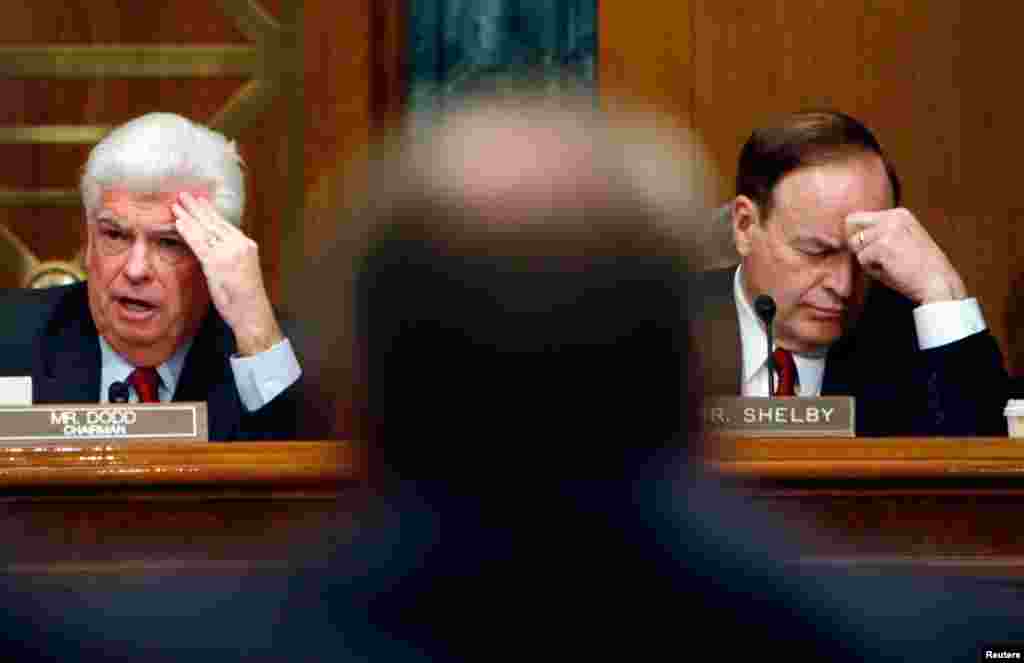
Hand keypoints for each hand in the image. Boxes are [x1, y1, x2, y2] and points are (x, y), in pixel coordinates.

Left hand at [173, 192, 282, 355]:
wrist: (252, 312)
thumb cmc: (246, 297)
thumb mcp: (243, 271)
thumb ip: (230, 257)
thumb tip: (214, 251)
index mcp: (247, 245)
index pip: (225, 224)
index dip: (210, 212)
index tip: (200, 201)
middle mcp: (239, 245)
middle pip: (214, 222)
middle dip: (198, 207)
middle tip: (185, 194)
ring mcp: (228, 253)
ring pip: (205, 229)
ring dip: (189, 215)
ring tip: (177, 203)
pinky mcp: (216, 263)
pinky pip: (199, 243)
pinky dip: (187, 231)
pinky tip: (178, 222)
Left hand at [846, 208, 966, 304]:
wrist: (939, 283)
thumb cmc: (920, 269)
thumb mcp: (902, 241)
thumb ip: (880, 235)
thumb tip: (848, 239)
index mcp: (899, 214)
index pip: (858, 218)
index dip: (857, 236)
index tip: (871, 250)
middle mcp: (893, 217)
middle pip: (850, 225)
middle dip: (857, 244)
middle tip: (877, 259)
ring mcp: (887, 230)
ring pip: (856, 245)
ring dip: (867, 260)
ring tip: (890, 266)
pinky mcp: (882, 246)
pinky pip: (861, 260)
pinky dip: (872, 270)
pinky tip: (892, 272)